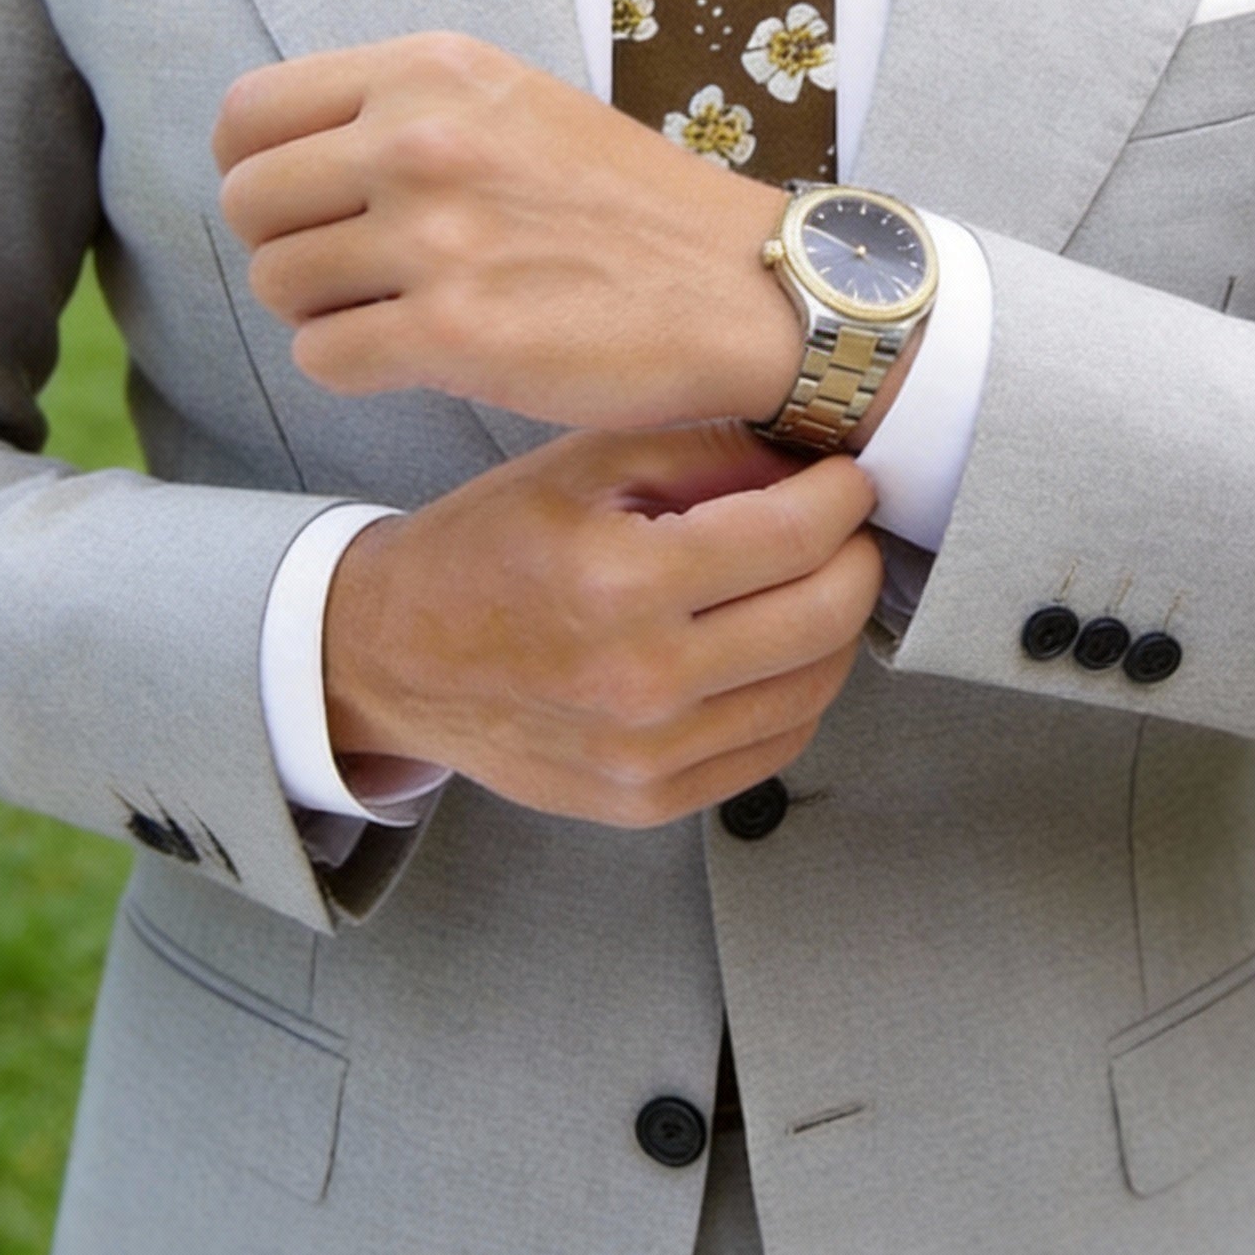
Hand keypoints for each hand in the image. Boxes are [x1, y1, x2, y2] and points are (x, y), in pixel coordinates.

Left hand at [212, 33, 799, 429]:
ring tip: (402, 311)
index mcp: (431, 72)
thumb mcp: (514, 104)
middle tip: (358, 272)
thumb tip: (280, 157)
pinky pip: (322, 358)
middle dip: (288, 247)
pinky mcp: (453, 335)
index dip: (257, 171)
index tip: (304, 206)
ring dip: (324, 312)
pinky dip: (356, 369)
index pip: (247, 115)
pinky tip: (421, 357)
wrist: (740, 287)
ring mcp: (435, 238)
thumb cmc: (629, 205)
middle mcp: (421, 142)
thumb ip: (403, 111)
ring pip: (277, 286)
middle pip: (247, 205)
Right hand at [322, 420, 882, 826]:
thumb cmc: (489, 545)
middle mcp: (640, 679)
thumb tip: (811, 459)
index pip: (793, 538)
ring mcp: (647, 755)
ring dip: (836, 626)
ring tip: (815, 579)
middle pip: (823, 617)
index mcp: (619, 579)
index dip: (843, 497)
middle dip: (858, 557)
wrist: (396, 656)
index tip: (847, 476)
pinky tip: (777, 645)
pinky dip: (797, 690)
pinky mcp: (648, 801)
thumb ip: (706, 453)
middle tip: (847, 526)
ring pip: (813, 688)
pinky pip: (775, 747)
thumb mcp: (584, 464)